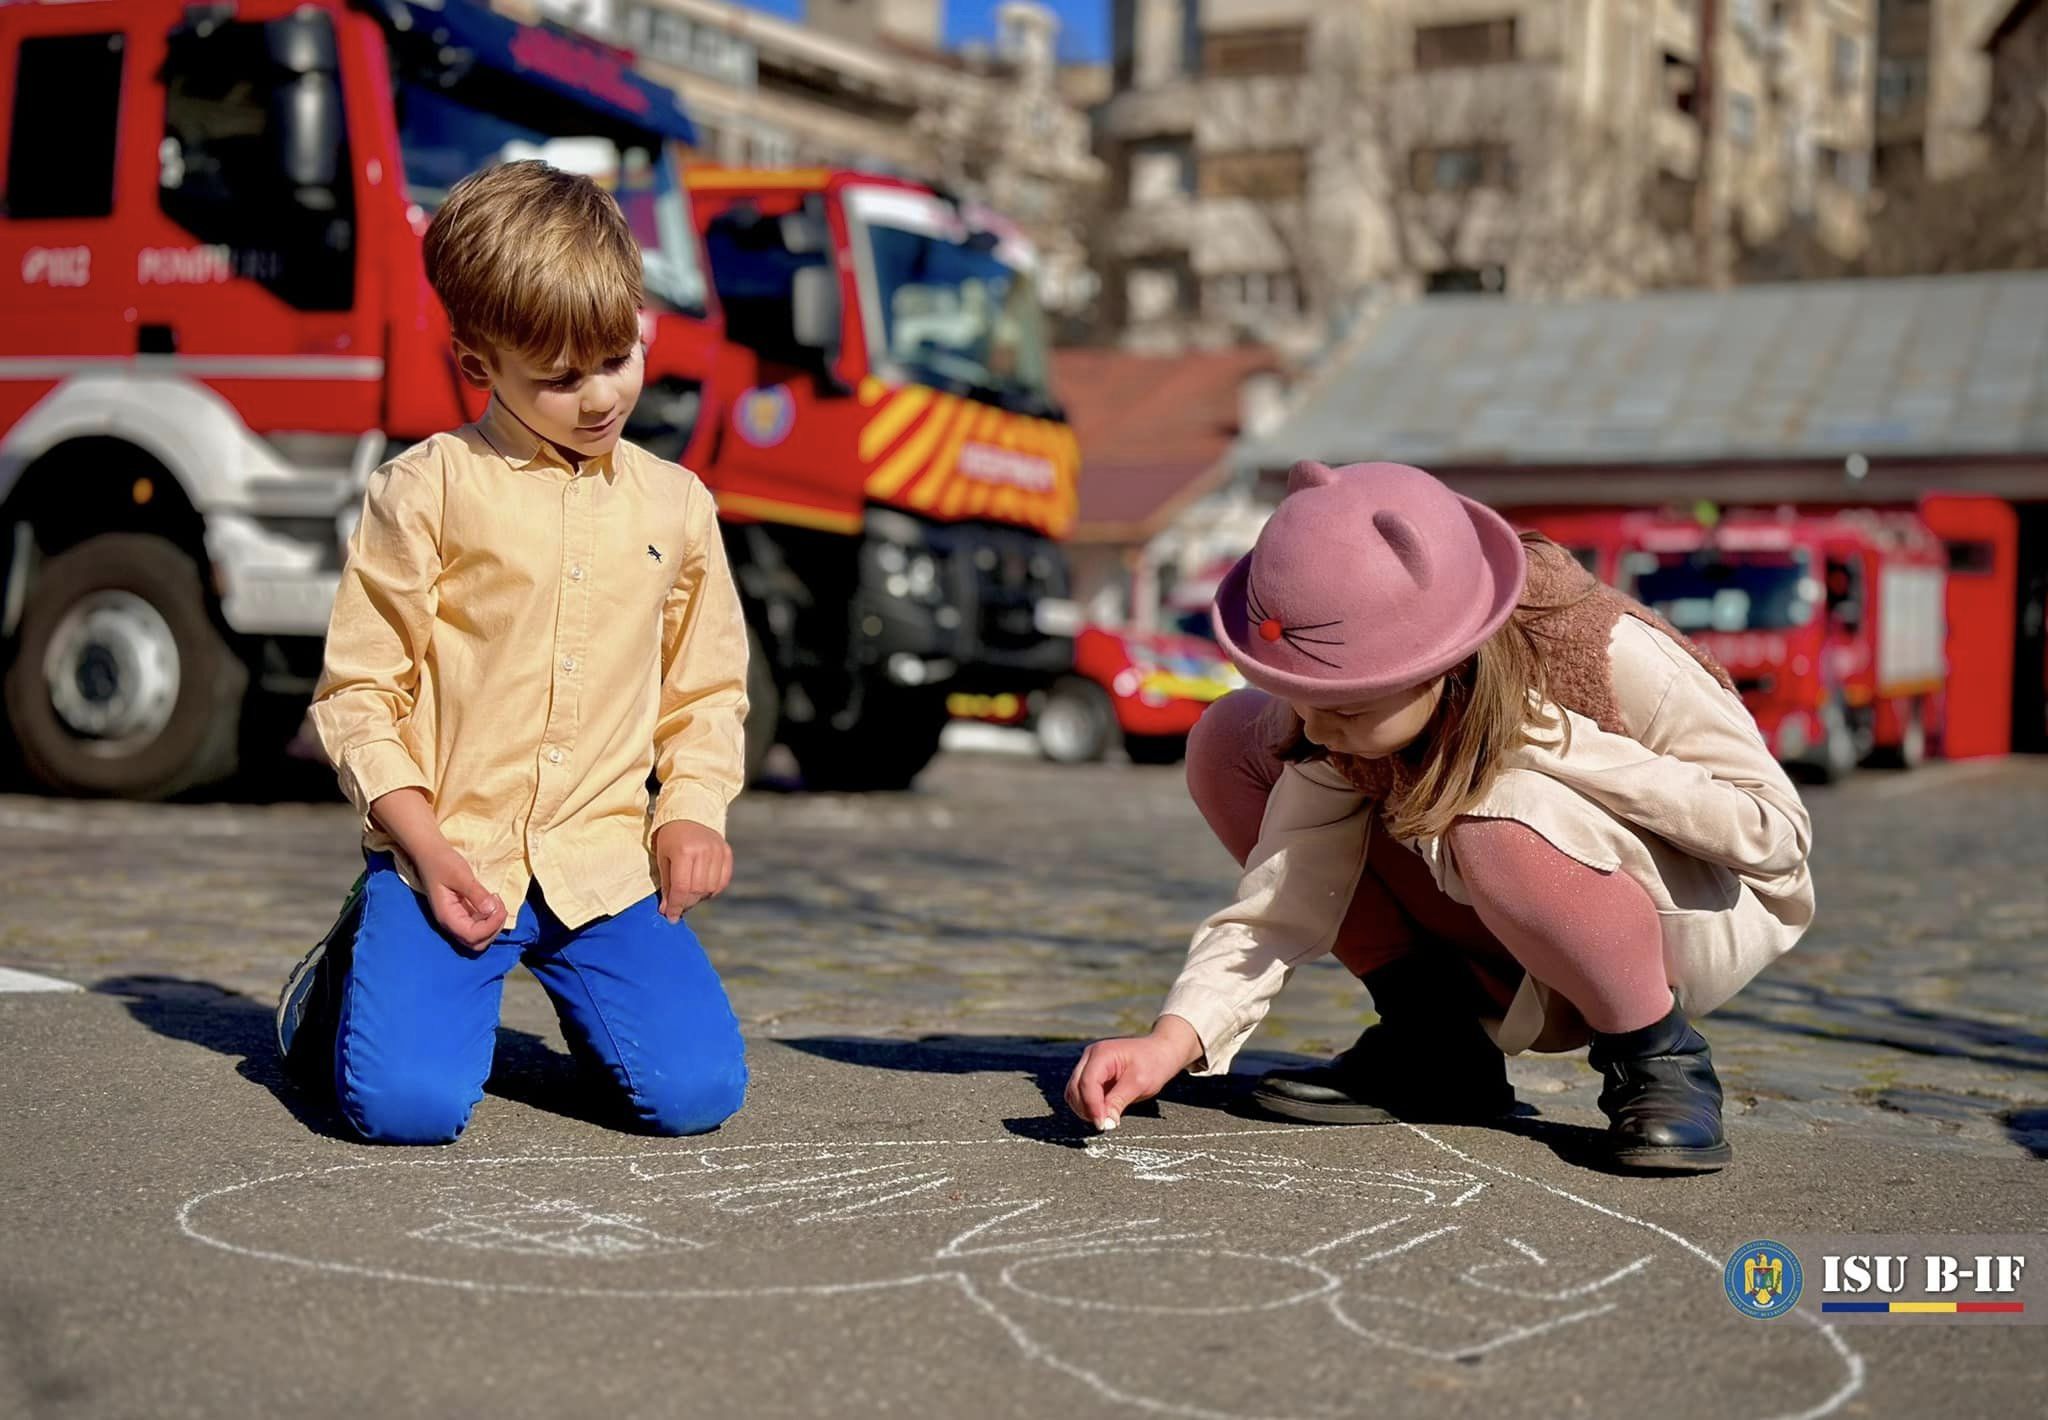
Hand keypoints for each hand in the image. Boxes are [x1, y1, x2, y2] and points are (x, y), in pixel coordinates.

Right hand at [417, 847, 506, 950]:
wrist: (430, 853)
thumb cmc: (442, 862)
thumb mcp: (460, 875)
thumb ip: (476, 893)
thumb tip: (491, 910)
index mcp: (447, 917)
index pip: (472, 936)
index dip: (491, 926)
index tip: (498, 905)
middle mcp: (451, 923)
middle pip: (477, 943)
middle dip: (494, 928)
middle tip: (498, 904)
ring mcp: (456, 920)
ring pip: (479, 937)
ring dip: (493, 924)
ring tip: (496, 901)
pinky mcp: (462, 914)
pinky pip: (478, 926)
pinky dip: (490, 919)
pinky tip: (491, 901)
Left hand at [654, 820, 732, 921]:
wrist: (688, 813)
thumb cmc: (670, 837)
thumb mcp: (663, 858)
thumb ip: (666, 885)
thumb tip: (668, 911)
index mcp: (684, 851)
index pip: (682, 887)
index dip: (676, 906)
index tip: (670, 917)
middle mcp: (703, 851)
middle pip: (697, 890)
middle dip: (686, 903)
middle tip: (678, 907)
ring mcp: (717, 851)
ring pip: (711, 888)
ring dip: (699, 897)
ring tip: (689, 895)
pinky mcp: (726, 852)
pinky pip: (723, 880)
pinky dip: (713, 890)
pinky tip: (702, 888)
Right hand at [1065, 1017, 1204, 1131]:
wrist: (1160, 1052)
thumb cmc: (1153, 1063)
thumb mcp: (1139, 1083)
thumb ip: (1119, 1101)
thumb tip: (1106, 1123)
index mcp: (1101, 1054)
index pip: (1087, 1082)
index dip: (1092, 1106)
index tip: (1102, 1124)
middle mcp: (1090, 1056)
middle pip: (1075, 1088)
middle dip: (1086, 1109)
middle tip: (1104, 1125)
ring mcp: (1088, 1064)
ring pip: (1073, 1091)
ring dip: (1084, 1108)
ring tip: (1104, 1119)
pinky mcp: (1091, 1073)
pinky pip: (1080, 1092)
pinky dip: (1087, 1105)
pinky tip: (1102, 1112)